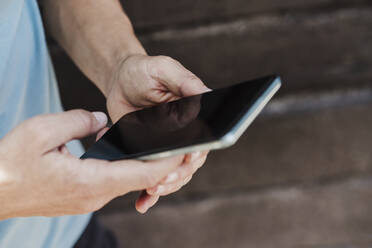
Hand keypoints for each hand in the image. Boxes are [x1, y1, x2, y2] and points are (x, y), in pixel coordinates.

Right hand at [0, 110, 184, 219]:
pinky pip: (113, 183)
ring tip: (159, 145)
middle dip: (162, 163)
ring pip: (127, 181)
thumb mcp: (42, 131)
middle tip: (178, 142)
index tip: (186, 148)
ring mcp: (90, 200)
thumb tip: (102, 121)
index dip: (168, 162)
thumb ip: (79, 121)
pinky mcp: (83, 198)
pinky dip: (127, 169)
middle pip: (140, 179)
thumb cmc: (11, 164)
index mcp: (91, 181)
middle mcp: (96, 196)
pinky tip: (128, 154)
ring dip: (144, 165)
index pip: (143, 174)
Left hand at [104, 54, 209, 212]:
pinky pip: (154, 175)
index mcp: (194, 114)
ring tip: (150, 190)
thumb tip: (207, 96)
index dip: (197, 151)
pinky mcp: (151, 153)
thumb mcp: (164, 68)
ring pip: (174, 174)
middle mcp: (185, 133)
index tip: (188, 157)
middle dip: (178, 174)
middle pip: (189, 162)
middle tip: (161, 181)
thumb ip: (185, 81)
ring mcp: (168, 146)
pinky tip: (143, 201)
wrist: (120, 81)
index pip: (203, 138)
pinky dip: (151, 192)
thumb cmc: (144, 70)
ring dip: (165, 186)